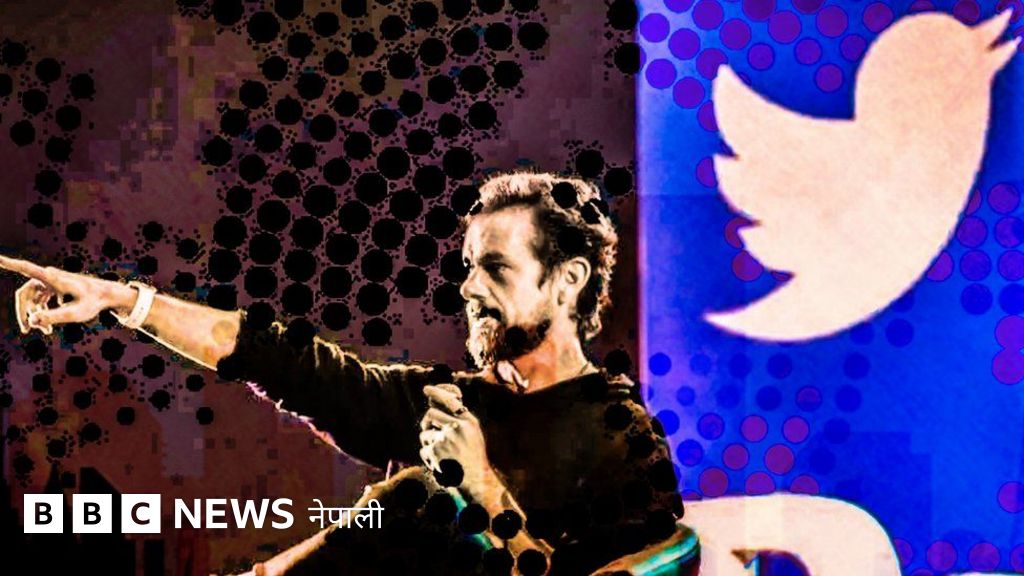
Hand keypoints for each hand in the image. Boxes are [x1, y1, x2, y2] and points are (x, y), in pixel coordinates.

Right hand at [0, 255, 135, 334]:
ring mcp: (50, 281)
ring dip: (35, 314)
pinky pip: (39, 299)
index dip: (10, 263)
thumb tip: (31, 321)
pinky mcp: (52, 286)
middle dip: (24, 312)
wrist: (107, 294)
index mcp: (52, 278)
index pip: (26, 269)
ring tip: (46, 331)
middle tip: (26, 330)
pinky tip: (48, 327)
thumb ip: (53, 317)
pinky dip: (41, 312)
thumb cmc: (93, 302)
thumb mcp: (75, 313)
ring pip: (31, 298)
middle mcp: (48, 276)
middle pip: (24, 293)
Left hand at [419, 384, 495, 497]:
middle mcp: (458, 427)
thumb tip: (434, 404)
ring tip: (443, 455)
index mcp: (469, 421)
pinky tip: (441, 465)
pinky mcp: (435, 452)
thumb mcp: (473, 435)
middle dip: (427, 423)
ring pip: (425, 433)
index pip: (450, 400)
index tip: (426, 389)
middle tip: (429, 431)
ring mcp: (446, 439)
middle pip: (431, 414)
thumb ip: (458, 420)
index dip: (436, 392)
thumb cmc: (474, 460)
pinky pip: (424, 450)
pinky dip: (429, 458)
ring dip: (429, 443)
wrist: (477, 483)